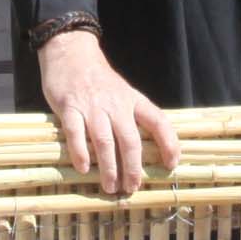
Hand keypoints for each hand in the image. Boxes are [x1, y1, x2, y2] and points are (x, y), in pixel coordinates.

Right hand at [38, 30, 175, 199]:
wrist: (71, 51)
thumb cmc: (98, 78)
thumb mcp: (122, 91)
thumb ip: (130, 115)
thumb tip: (139, 150)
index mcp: (133, 99)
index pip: (158, 121)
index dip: (168, 143)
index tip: (172, 164)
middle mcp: (116, 104)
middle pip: (130, 140)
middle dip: (132, 168)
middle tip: (132, 188)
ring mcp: (92, 106)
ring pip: (104, 141)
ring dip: (109, 168)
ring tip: (110, 187)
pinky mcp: (69, 107)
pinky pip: (76, 133)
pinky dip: (80, 152)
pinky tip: (84, 168)